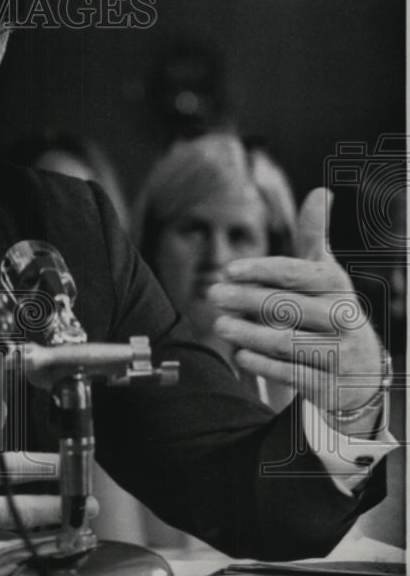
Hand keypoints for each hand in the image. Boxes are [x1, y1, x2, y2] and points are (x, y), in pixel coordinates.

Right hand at [0, 400, 66, 570]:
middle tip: (84, 505)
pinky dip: (20, 555)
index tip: (69, 465)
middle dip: (55, 507)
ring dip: (47, 536)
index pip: (9, 467)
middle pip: (17, 509)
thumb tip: (2, 408)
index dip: (44, 466)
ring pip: (11, 540)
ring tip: (73, 530)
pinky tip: (42, 550)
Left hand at [209, 188, 384, 415]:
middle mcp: (342, 318)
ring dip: (248, 333)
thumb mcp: (325, 274)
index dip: (261, 270)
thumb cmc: (330, 309)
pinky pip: (291, 373)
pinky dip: (262, 364)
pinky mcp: (330, 384)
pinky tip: (239, 355)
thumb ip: (314, 237)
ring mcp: (339, 353)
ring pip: (286, 342)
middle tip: (213, 295)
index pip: (296, 274)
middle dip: (246, 300)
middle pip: (286, 307)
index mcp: (337, 287)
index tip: (229, 269)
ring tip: (219, 325)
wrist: (362, 369)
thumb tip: (319, 192)